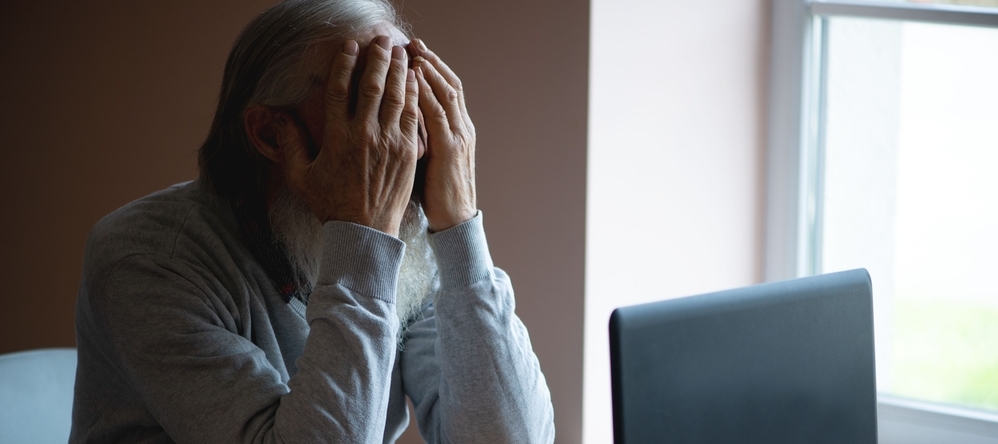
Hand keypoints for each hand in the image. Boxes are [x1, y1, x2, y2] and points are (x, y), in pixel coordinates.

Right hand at [279, 37, 419, 236]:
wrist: (365, 231)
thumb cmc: (330, 204)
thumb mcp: (300, 176)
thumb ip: (289, 143)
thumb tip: (275, 116)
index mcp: (338, 138)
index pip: (340, 90)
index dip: (344, 64)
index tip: (349, 47)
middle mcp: (366, 135)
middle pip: (373, 86)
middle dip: (377, 58)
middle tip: (380, 39)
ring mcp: (391, 142)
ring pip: (396, 96)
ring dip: (399, 70)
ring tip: (400, 50)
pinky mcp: (409, 152)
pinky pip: (413, 116)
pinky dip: (413, 94)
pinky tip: (414, 80)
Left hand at [410, 39, 477, 231]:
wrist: (455, 220)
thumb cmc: (438, 194)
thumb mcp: (431, 158)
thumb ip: (422, 136)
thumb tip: (401, 118)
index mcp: (458, 130)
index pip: (447, 90)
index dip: (432, 69)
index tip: (415, 52)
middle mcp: (462, 128)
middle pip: (448, 83)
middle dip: (430, 61)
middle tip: (413, 42)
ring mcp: (458, 136)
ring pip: (446, 92)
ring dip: (429, 70)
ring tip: (413, 52)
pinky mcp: (449, 148)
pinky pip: (437, 113)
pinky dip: (425, 93)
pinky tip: (413, 79)